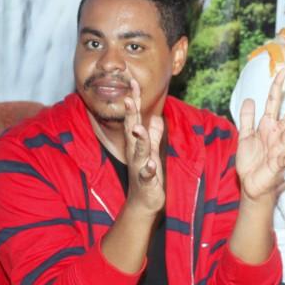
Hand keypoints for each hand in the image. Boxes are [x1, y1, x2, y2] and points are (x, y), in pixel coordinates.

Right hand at [123, 78, 164, 215]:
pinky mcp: (146, 182)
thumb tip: (157, 118)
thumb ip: (154, 134)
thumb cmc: (147, 174)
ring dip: (139, 139)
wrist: (143, 202)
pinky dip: (148, 170)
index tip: (133, 82)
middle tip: (128, 98)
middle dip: (130, 114)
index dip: (134, 101)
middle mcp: (135, 152)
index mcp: (137, 143)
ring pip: (138, 151)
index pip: (134, 118)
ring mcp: (139, 167)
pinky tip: (150, 166)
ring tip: (138, 128)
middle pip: (132, 130)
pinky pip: (147, 175)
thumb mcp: (152, 151)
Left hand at [236, 69, 284, 200]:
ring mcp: (278, 148)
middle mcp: (276, 134)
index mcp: (267, 126)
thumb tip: (250, 99)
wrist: (250, 184)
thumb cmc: (251, 160)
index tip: (283, 71)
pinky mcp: (277, 163)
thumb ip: (246, 118)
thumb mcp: (244, 136)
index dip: (277, 87)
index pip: (273, 102)